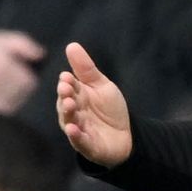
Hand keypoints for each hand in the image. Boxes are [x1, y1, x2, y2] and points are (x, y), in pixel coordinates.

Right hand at [56, 42, 131, 166]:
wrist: (126, 135)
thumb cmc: (110, 109)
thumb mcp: (101, 85)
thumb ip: (86, 69)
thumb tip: (71, 45)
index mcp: (76, 96)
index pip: (69, 87)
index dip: (68, 83)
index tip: (67, 76)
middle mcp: (73, 113)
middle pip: (66, 103)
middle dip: (65, 95)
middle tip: (66, 88)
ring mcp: (79, 129)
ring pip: (69, 120)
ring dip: (67, 113)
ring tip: (69, 105)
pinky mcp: (87, 145)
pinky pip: (79, 141)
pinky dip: (75, 135)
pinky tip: (73, 129)